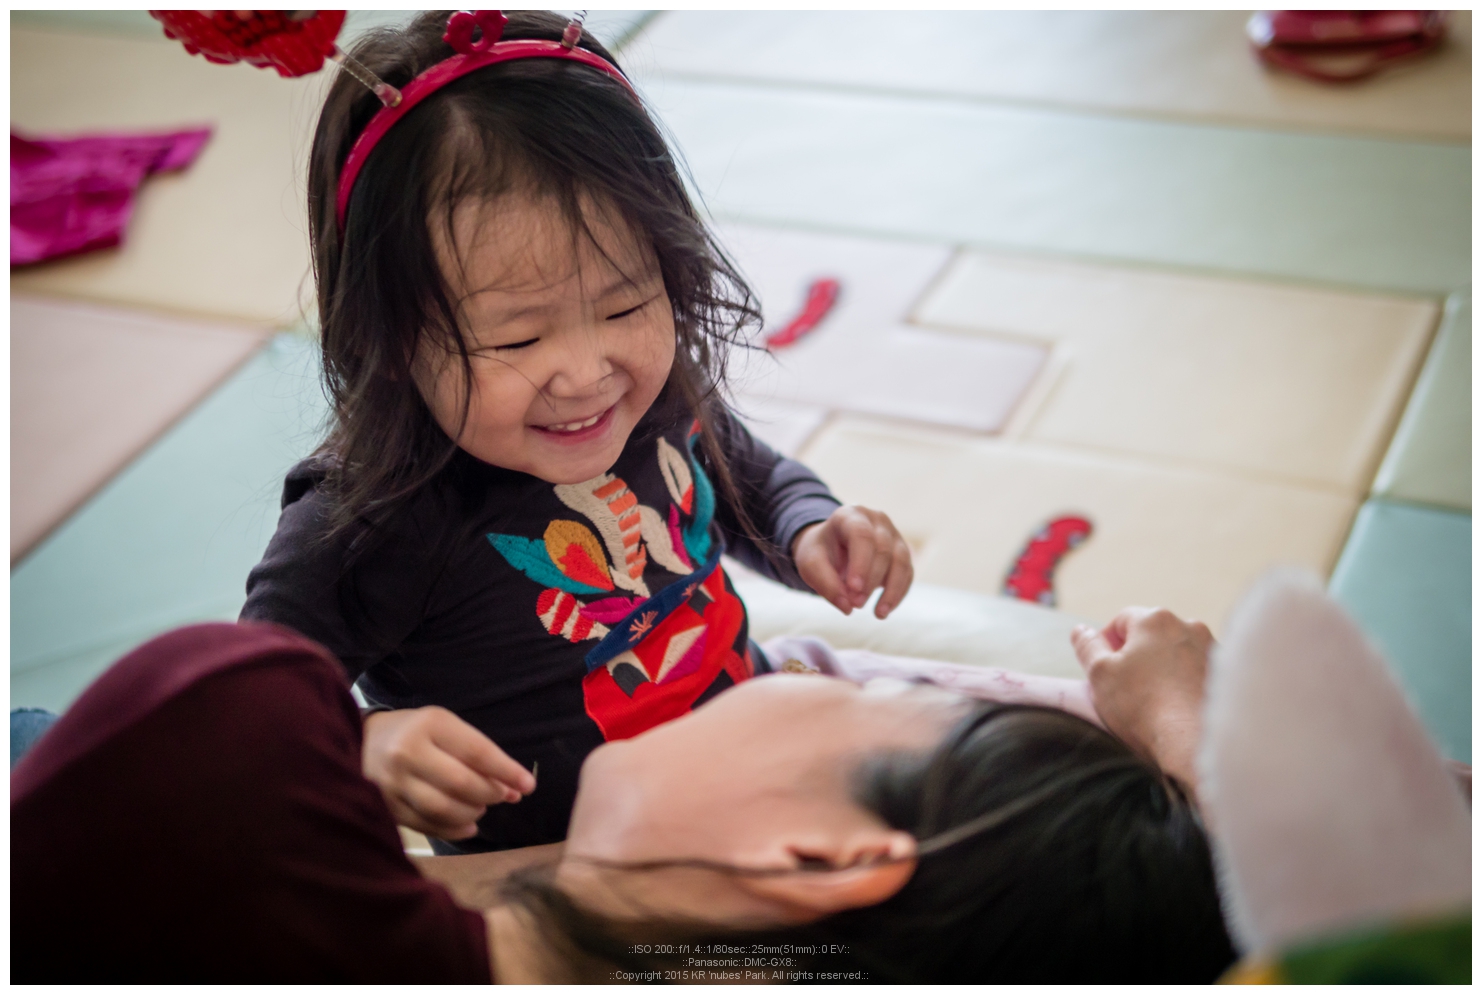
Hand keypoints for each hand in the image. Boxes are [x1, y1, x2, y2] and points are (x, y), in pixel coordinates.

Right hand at [362, 706, 535, 839]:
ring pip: (444, 809)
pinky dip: (454, 830)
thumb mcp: (446, 728)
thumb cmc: (416, 732)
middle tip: (502, 795)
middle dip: (490, 794)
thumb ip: (479, 755)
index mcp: (429, 725)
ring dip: (472, 813)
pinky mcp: (386, 806)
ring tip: (480, 807)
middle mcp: (408, 753)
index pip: (477, 752)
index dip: (507, 771)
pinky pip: (427, 826)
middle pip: (461, 784)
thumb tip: (517, 789)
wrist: (363, 740)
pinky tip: (467, 825)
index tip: (529, 785)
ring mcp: (393, 782)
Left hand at [793, 505, 913, 618]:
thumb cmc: (820, 552)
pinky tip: (884, 610)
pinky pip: (907, 573)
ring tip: (878, 614)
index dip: (861, 563)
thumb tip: (848, 607)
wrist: (831, 547)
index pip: (862, 535)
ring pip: (901, 561)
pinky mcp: (901, 552)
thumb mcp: (810, 564)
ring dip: (892, 590)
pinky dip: (898, 593)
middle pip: (882, 549)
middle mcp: (876, 520)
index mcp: (850, 515)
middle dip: (871, 580)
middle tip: (856, 604)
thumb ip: (825, 583)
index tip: (854, 590)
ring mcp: (893, 534)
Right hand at [1070, 607, 1212, 793]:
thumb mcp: (1099, 674)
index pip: (1121, 621)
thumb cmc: (1143, 706)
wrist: (1196, 743)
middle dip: (1138, 655)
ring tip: (1156, 699)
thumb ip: (1087, 646)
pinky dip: (1188, 682)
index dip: (1106, 644)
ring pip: (1178, 652)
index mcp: (1154, 619)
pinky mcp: (1229, 675)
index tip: (1102, 670)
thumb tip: (1081, 630)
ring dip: (1165, 667)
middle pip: (1152, 636)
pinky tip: (1180, 705)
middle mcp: (1189, 625)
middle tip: (1127, 686)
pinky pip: (1200, 671)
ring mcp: (1213, 649)